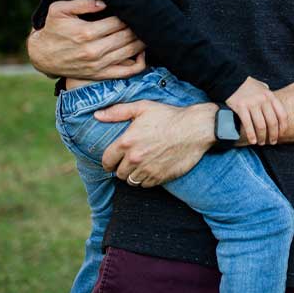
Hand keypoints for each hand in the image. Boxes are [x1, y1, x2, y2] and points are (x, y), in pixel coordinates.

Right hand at [27, 0, 145, 79]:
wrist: (42, 55)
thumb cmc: (53, 29)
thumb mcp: (59, 10)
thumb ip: (82, 3)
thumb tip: (104, 2)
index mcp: (86, 33)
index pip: (118, 22)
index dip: (129, 15)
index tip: (134, 10)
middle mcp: (94, 50)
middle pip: (127, 36)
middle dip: (138, 27)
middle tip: (145, 19)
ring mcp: (98, 65)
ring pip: (130, 52)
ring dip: (142, 41)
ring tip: (147, 32)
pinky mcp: (100, 74)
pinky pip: (127, 71)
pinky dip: (139, 63)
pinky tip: (141, 52)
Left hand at [97, 100, 216, 185]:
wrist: (196, 129)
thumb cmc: (169, 116)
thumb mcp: (143, 107)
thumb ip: (117, 112)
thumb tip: (97, 115)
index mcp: (127, 142)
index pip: (107, 160)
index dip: (108, 161)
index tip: (112, 161)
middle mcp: (135, 158)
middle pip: (119, 173)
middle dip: (121, 168)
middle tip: (129, 161)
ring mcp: (148, 169)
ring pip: (131, 181)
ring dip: (133, 175)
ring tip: (139, 166)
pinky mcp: (160, 177)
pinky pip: (145, 185)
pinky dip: (145, 180)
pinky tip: (151, 169)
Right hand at [225, 76, 286, 144]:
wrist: (231, 79)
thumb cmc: (248, 86)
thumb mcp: (262, 87)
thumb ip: (269, 96)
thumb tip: (275, 105)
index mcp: (270, 96)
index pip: (282, 114)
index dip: (283, 127)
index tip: (281, 135)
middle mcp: (263, 100)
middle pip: (272, 122)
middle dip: (273, 135)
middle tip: (271, 142)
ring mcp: (252, 103)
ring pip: (261, 125)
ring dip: (262, 137)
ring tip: (261, 142)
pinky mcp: (241, 107)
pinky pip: (248, 124)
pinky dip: (251, 135)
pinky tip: (252, 141)